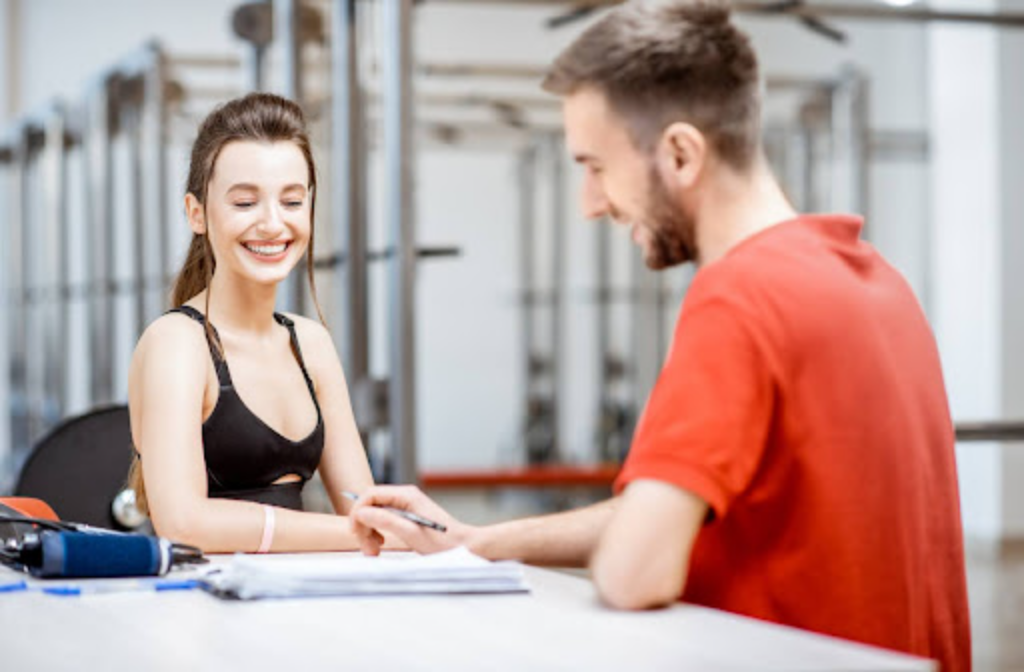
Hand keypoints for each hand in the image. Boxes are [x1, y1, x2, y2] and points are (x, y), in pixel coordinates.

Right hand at [349, 485, 469, 555]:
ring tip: (375, 550)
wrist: (462, 546)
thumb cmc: (442, 541)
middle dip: (364, 526)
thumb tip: (361, 513)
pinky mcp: (405, 517)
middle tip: (368, 549)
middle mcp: (404, 497)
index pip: (370, 494)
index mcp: (406, 495)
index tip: (356, 532)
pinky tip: (381, 544)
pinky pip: (382, 521)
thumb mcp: (410, 533)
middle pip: (370, 505)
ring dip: (369, 532)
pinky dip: (377, 533)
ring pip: (374, 514)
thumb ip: (385, 520)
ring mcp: (404, 506)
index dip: (357, 511)